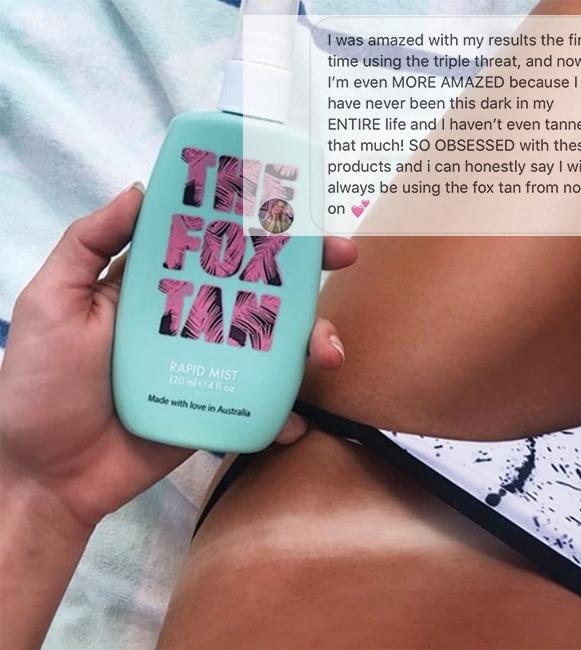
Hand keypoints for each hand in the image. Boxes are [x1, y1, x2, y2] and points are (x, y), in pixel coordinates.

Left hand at [0, 184, 356, 527]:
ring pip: (273, 342)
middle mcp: (192, 317)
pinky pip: (263, 403)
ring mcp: (210, 364)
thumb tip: (140, 188)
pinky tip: (298, 420)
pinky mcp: (218, 407)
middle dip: (305, 271)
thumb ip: (89, 243)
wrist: (49, 474)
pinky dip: (287, 410)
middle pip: (258, 286)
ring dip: (310, 340)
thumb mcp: (52, 300)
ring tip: (327, 352)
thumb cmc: (41, 383)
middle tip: (341, 257)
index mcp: (158, 284)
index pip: (214, 241)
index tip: (293, 205)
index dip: (253, 220)